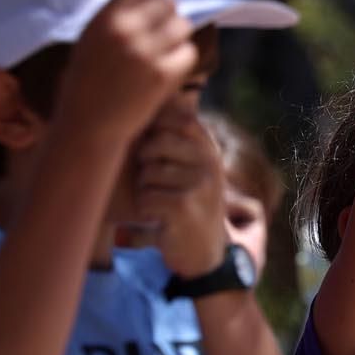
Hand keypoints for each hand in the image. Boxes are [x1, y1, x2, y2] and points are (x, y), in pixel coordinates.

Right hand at [55, 0, 199, 142]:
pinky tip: (168, 70)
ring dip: (177, 38)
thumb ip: (117, 18)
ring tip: (165, 53)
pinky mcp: (163, 75)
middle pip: (169, 3)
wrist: (88, 126)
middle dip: (168, 17)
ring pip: (183, 26)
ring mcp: (146, 52)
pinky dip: (182, 60)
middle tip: (162, 35)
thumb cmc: (87, 83)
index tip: (155, 10)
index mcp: (106, 18)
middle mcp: (126, 30)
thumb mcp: (91, 40)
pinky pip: (188, 53)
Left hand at [131, 108, 227, 278]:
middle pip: (155, 143)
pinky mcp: (184, 206)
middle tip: (154, 183)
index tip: (153, 154)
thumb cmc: (189, 205)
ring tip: (161, 204)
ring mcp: (199, 184)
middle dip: (145, 164)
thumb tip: (152, 101)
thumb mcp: (193, 169)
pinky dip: (145, 211)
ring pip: (147, 173)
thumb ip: (178, 139)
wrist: (207, 254)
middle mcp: (209, 162)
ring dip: (146, 192)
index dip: (153, 132)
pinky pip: (146, 197)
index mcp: (209, 148)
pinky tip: (159, 218)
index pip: (175, 119)